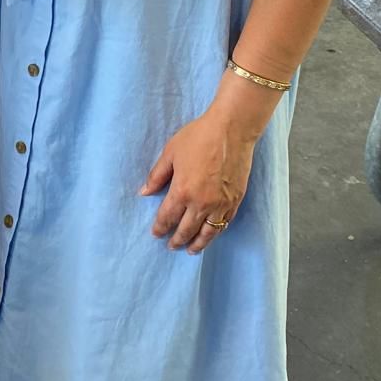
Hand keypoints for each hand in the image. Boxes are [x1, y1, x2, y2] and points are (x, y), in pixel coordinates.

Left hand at [139, 107, 257, 253]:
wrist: (232, 130)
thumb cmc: (198, 137)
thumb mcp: (171, 152)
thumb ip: (157, 175)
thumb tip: (145, 192)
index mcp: (182, 191)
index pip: (167, 217)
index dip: (160, 228)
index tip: (156, 234)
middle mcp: (201, 203)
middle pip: (187, 230)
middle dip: (177, 240)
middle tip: (171, 246)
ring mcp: (220, 204)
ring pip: (207, 232)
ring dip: (197, 243)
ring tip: (190, 250)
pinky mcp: (235, 201)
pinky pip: (224, 223)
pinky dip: (216, 232)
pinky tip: (211, 234)